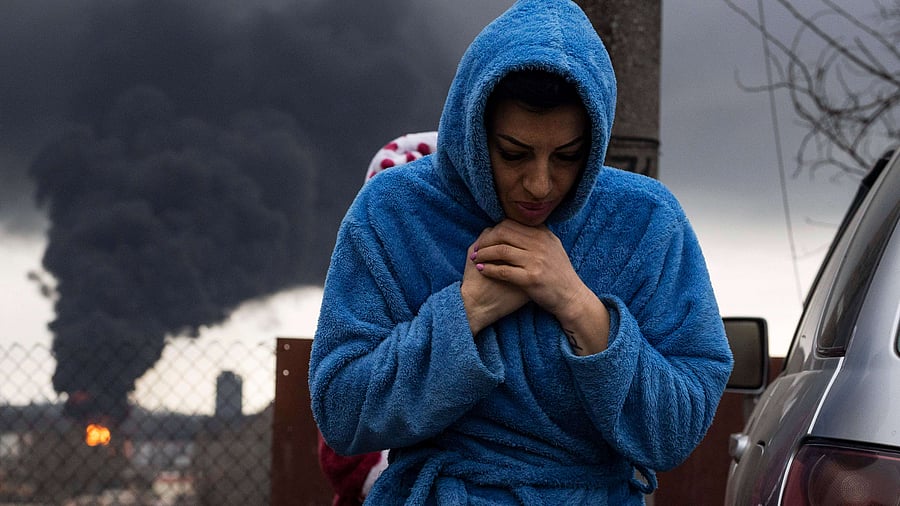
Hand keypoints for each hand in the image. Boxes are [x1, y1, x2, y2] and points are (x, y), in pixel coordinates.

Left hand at [470, 219, 608, 354]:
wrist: (572, 297)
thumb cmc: (559, 274)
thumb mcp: (552, 248)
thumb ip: (536, 236)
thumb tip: (515, 226)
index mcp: (543, 234)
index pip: (511, 224)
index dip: (493, 231)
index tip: (484, 239)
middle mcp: (540, 244)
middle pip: (503, 234)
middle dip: (485, 241)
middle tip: (476, 249)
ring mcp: (536, 261)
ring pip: (501, 251)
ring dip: (484, 254)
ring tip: (475, 259)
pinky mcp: (531, 278)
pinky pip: (503, 270)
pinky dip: (490, 269)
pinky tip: (482, 270)